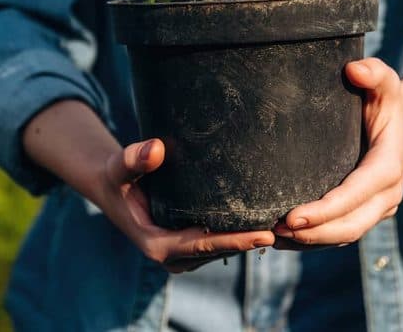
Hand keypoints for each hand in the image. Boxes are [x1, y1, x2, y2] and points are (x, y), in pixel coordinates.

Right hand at [23, 100, 273, 273]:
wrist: (113, 186)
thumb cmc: (118, 176)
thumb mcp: (120, 166)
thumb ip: (135, 158)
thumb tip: (156, 148)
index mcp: (158, 245)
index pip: (205, 244)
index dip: (235, 241)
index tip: (264, 234)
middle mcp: (173, 255)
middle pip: (221, 250)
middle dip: (252, 242)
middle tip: (288, 228)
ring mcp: (184, 253)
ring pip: (224, 249)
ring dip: (250, 239)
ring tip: (286, 223)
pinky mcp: (191, 245)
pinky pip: (220, 242)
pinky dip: (241, 233)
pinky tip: (267, 219)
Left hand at [272, 58, 402, 249]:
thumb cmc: (387, 100)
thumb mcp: (386, 81)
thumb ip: (373, 72)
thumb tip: (353, 70)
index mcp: (389, 165)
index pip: (357, 194)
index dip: (326, 210)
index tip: (293, 217)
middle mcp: (387, 194)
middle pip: (351, 226)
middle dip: (314, 233)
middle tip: (275, 231)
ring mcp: (378, 208)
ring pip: (345, 235)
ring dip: (310, 242)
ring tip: (272, 238)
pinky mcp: (366, 214)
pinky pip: (341, 235)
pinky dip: (314, 241)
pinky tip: (283, 240)